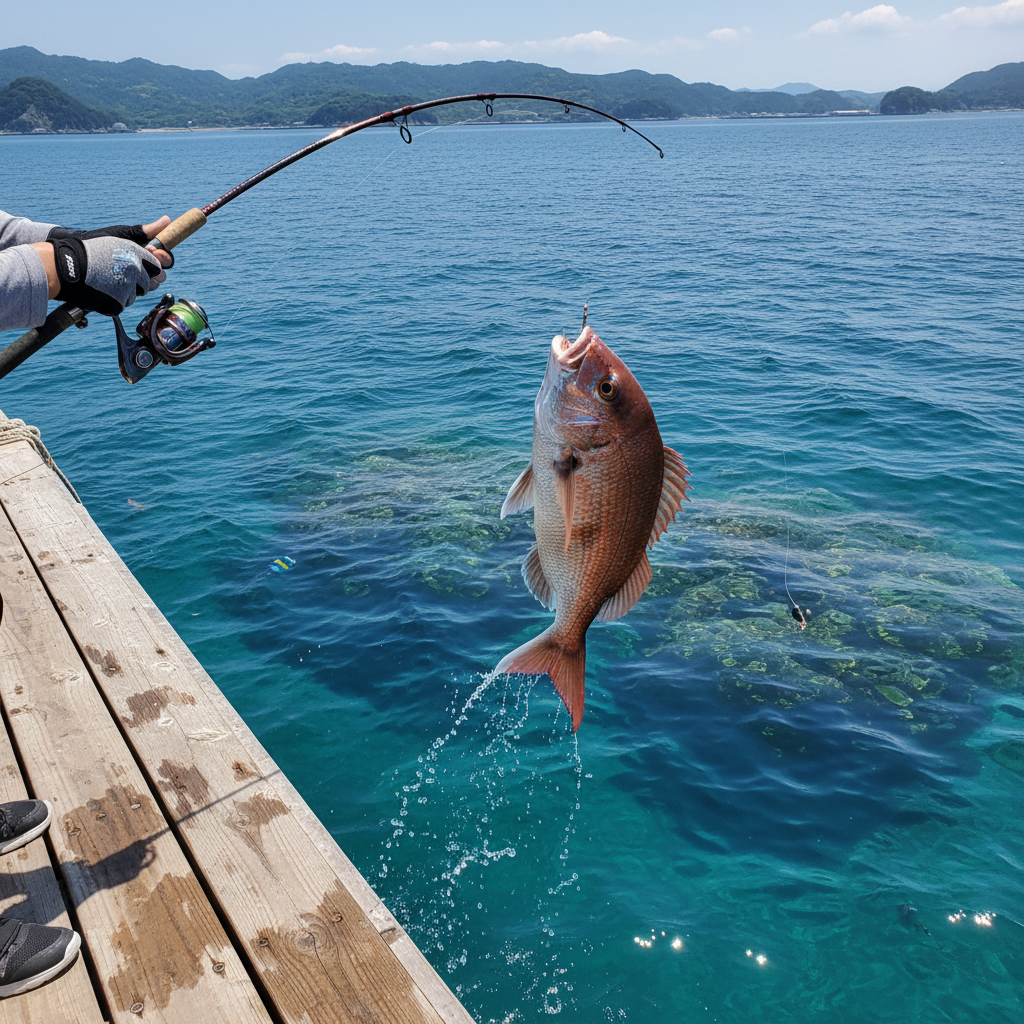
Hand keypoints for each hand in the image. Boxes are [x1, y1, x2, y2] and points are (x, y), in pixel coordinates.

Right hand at [51, 235, 165, 315]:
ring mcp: (126, 288)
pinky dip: (116, 298)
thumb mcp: (119, 235)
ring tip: (109, 278)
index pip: (160, 266)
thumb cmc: (92, 248)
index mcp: (136, 254)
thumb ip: (145, 232)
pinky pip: (124, 303)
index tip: (141, 265)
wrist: (65, 266)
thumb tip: (167, 221)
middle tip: (121, 272)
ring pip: (138, 294)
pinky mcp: (117, 303)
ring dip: (128, 289)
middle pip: (153, 283)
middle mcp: (134, 271)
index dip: (152, 266)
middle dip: (142, 279)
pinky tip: (104, 288)